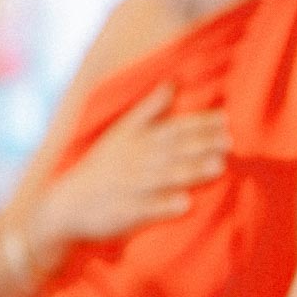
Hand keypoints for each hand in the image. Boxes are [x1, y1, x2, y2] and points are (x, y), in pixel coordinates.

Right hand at [37, 82, 230, 245]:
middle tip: (230, 141)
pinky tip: (185, 205)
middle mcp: (135, 161)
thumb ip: (148, 109)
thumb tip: (172, 83)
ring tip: (219, 167)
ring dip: (192, 172)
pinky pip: (147, 210)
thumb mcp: (120, 132)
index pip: (172, 128)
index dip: (199, 124)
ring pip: (165, 178)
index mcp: (136, 140)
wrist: (66, 204)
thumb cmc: (101, 166)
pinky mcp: (125, 213)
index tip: (225, 119)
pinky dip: (165, 206)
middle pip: (173, 151)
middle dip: (202, 145)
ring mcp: (131, 188)